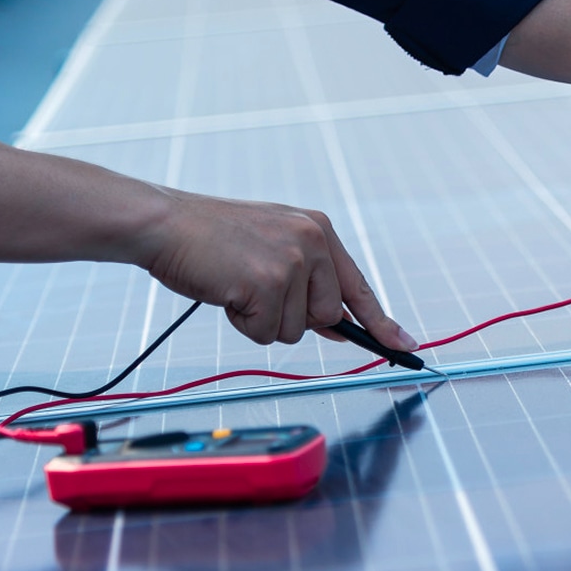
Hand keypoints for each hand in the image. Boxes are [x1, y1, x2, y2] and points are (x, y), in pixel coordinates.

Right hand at [0, 129, 417, 347]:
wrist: (163, 222)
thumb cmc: (210, 239)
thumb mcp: (271, 247)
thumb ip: (307, 280)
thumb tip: (340, 325)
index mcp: (318, 230)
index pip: (358, 286)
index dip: (382, 322)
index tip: (407, 348)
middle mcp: (313, 242)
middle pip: (325, 318)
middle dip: (290, 317)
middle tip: (252, 288)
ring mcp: (293, 262)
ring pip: (294, 331)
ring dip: (261, 320)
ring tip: (234, 283)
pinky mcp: (268, 283)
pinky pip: (267, 333)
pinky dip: (242, 323)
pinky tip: (225, 291)